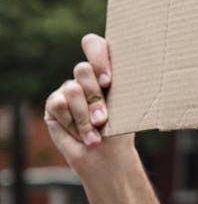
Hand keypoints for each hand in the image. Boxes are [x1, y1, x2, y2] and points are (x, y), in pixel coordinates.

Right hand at [44, 34, 133, 173]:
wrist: (107, 158)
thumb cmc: (121, 130)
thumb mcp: (128, 106)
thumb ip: (124, 84)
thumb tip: (138, 66)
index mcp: (104, 70)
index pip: (93, 46)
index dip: (97, 58)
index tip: (107, 82)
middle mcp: (85, 77)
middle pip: (82, 69)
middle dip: (95, 98)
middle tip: (103, 119)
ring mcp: (68, 89)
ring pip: (72, 89)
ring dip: (84, 117)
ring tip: (95, 135)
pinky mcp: (54, 104)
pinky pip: (58, 104)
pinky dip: (72, 124)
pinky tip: (82, 136)